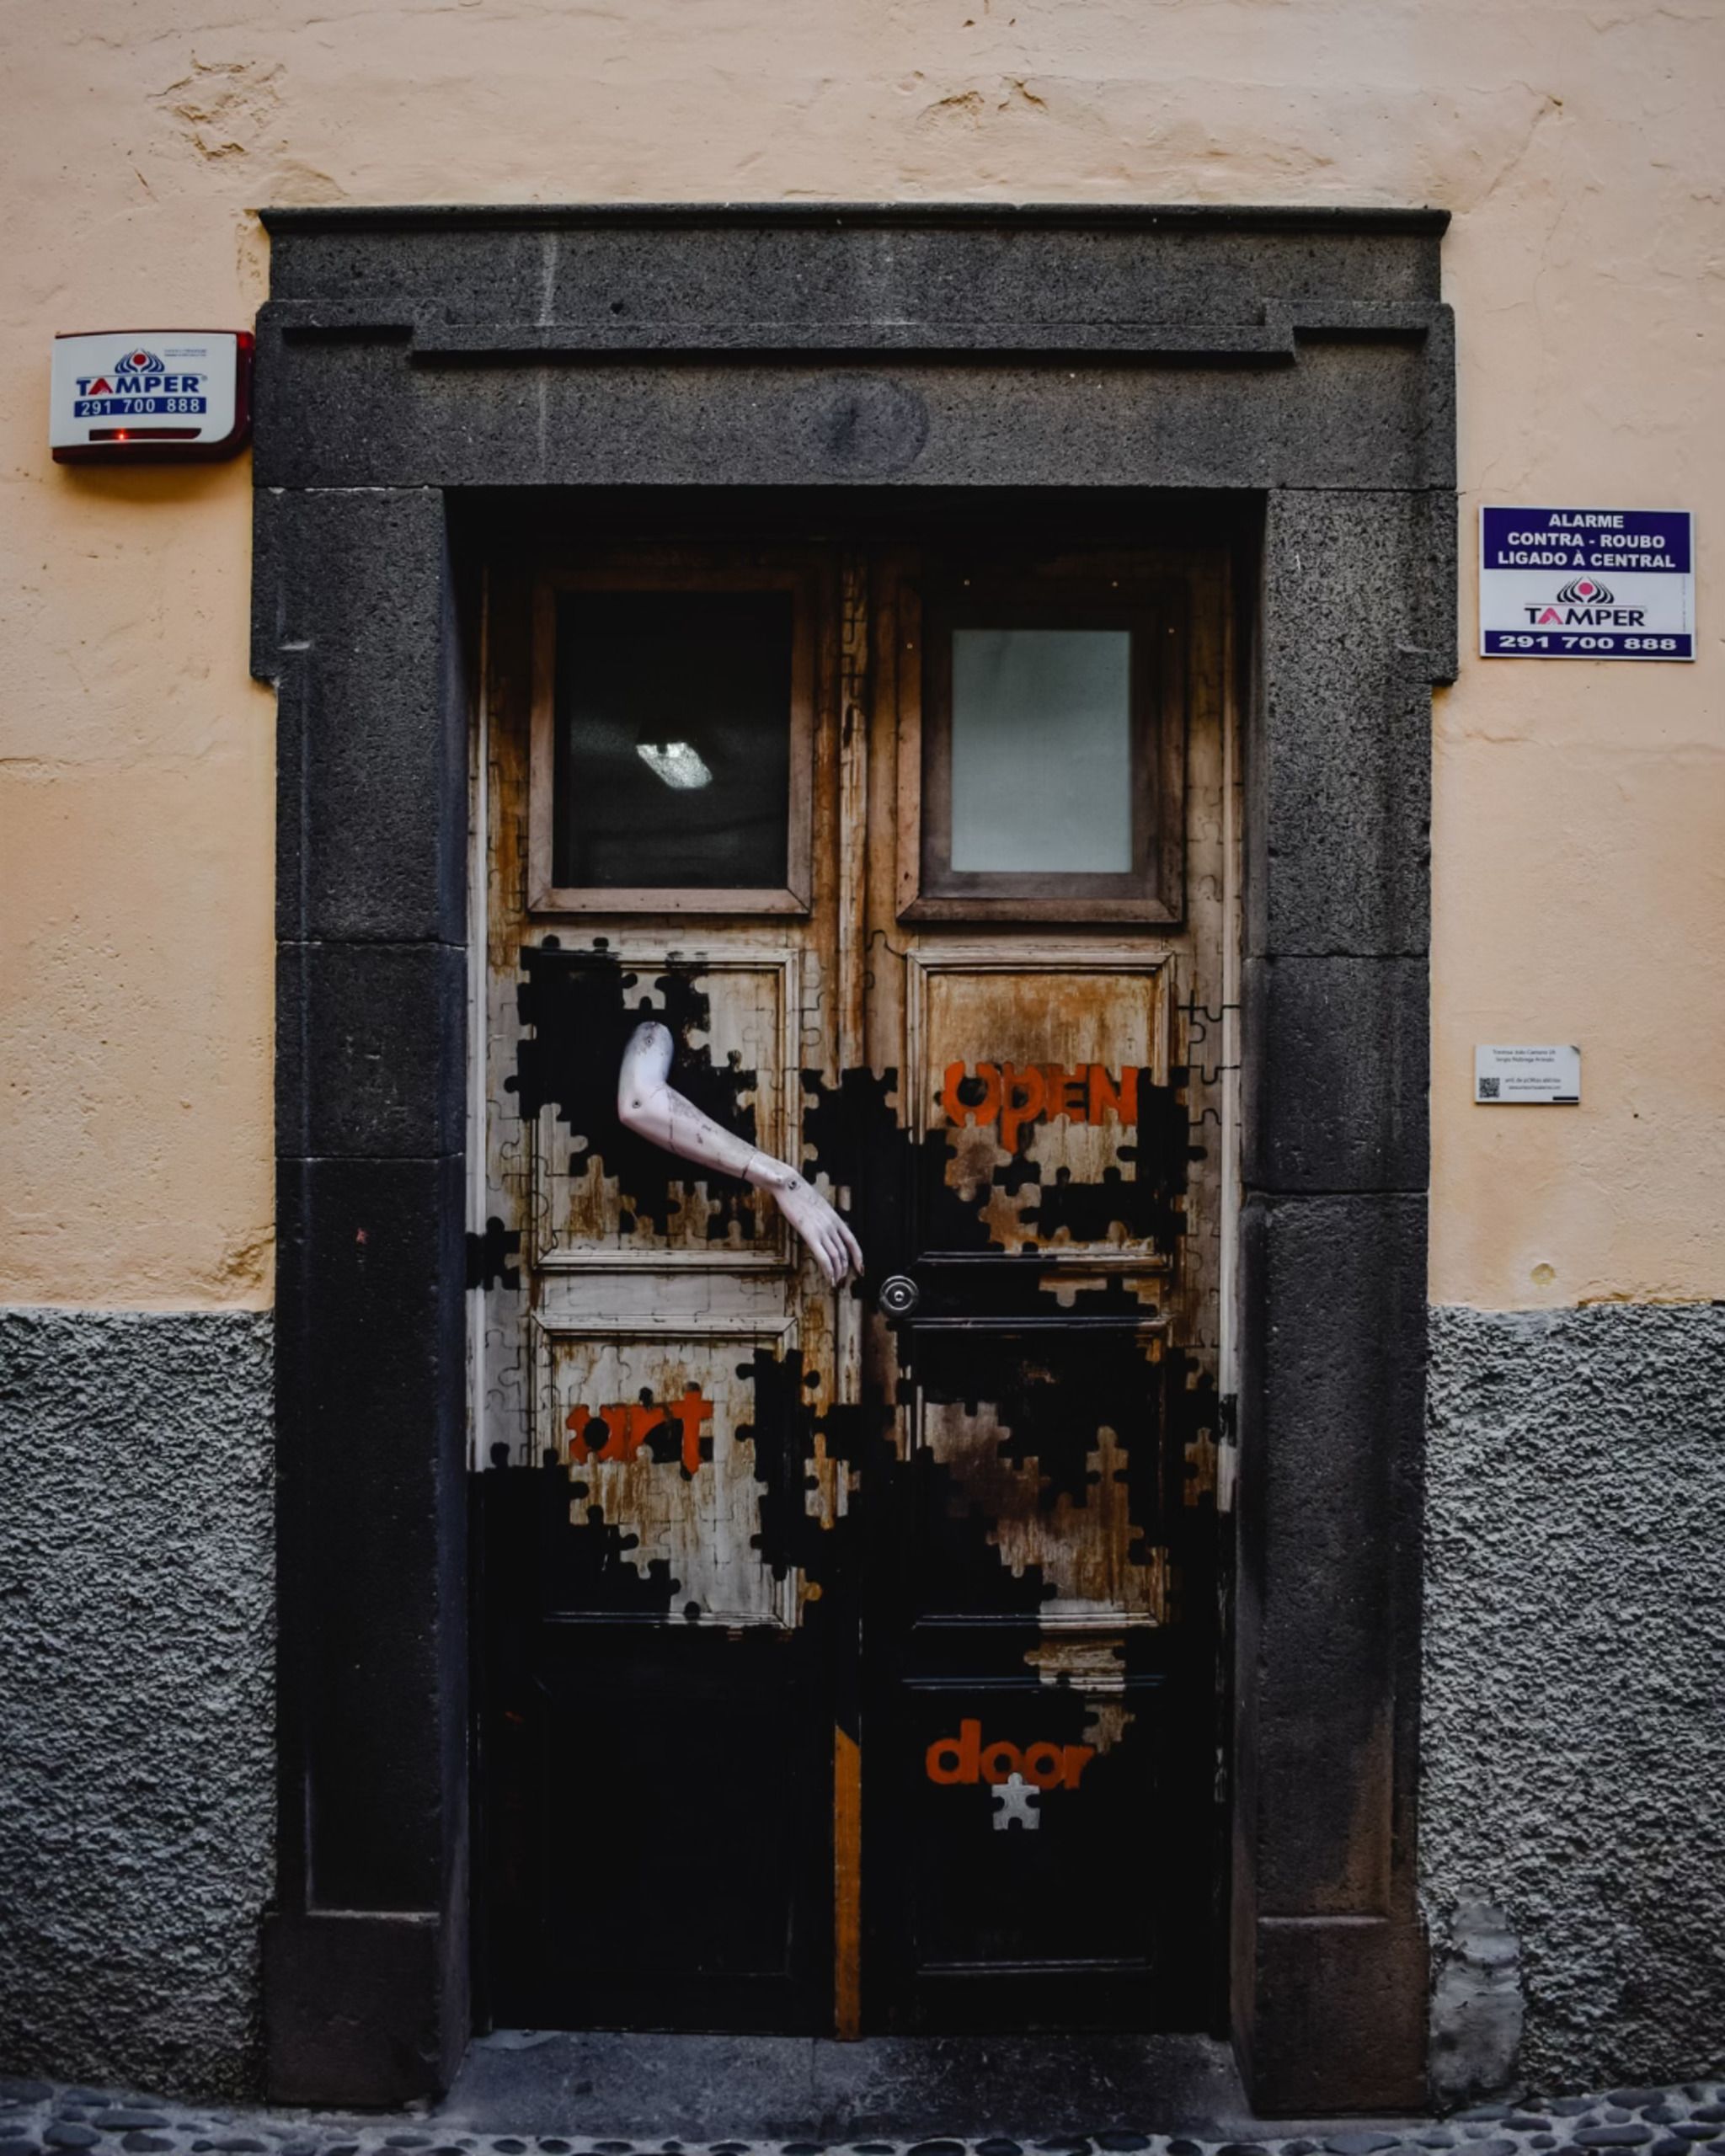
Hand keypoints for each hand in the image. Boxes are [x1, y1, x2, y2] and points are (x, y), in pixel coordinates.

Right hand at [756, 1162, 863, 1286]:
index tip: (860, 1269)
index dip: (858, 1257)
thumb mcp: (819, 1207)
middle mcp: (832, 1225)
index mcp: (836, 1218)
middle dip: (844, 1269)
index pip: (852, 1242)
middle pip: (844, 1252)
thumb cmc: (800, 1195)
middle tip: (841, 1280)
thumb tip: (826, 1230)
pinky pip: (823, 1256)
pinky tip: (828, 1278)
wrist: (789, 1184)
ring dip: (836, 1272)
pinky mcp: (810, 1234)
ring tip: (834, 1282)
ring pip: (835, 1257)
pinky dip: (828, 1270)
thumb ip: (824, 1220)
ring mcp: (822, 1230)